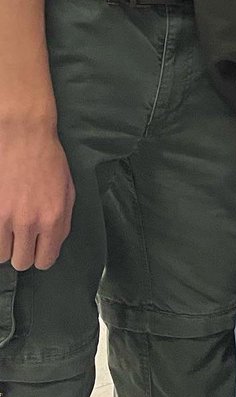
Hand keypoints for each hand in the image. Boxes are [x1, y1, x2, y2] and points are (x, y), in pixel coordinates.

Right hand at [0, 123, 74, 270]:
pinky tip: (2, 219)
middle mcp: (29, 222)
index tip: (36, 246)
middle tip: (21, 235)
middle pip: (21, 262)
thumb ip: (63, 222)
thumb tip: (52, 245)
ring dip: (5, 243)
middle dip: (22, 251)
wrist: (24, 135)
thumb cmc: (48, 160)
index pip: (45, 261)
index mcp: (53, 218)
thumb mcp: (68, 191)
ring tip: (9, 224)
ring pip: (1, 255)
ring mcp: (5, 217)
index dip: (40, 255)